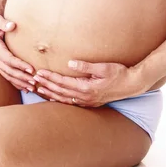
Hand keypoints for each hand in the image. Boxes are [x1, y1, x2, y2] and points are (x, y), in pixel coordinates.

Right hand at [0, 10, 34, 92]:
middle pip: (9, 70)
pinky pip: (6, 75)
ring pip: (7, 75)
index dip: (20, 65)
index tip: (32, 69)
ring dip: (20, 82)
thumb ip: (3, 23)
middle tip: (35, 82)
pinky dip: (15, 82)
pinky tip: (25, 88)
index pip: (8, 59)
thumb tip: (12, 25)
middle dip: (22, 77)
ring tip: (32, 88)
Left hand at [32, 59, 148, 106]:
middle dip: (46, 85)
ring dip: (50, 93)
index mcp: (87, 87)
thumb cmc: (119, 73)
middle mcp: (85, 97)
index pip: (63, 82)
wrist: (132, 85)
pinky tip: (52, 96)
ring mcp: (87, 102)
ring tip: (38, 89)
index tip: (39, 72)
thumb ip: (86, 66)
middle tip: (33, 79)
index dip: (50, 77)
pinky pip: (70, 102)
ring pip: (63, 99)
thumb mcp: (104, 67)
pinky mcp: (90, 103)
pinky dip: (59, 99)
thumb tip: (70, 63)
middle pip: (60, 92)